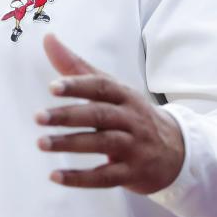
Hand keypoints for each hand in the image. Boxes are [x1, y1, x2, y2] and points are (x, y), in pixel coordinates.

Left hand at [36, 33, 183, 193]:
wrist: (178, 151)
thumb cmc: (132, 114)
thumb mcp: (111, 89)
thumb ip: (76, 66)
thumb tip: (48, 38)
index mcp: (124, 96)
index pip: (101, 87)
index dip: (77, 85)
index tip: (52, 87)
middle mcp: (131, 120)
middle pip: (99, 115)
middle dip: (68, 116)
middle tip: (38, 117)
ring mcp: (134, 147)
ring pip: (102, 144)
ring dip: (70, 144)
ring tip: (41, 143)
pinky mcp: (132, 173)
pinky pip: (106, 177)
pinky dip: (81, 178)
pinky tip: (55, 176)